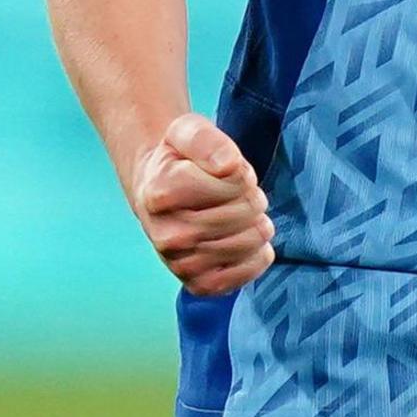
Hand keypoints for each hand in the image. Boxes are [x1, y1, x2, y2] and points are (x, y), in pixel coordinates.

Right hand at [131, 113, 272, 295]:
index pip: (235, 181)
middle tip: (233, 194)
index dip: (241, 172)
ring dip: (255, 223)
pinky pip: (246, 274)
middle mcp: (166, 234)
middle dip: (250, 196)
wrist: (159, 192)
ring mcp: (180, 263)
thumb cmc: (180, 161)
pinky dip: (257, 256)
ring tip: (236, 215)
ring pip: (251, 241)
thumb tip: (228, 164)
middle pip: (246, 211)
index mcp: (161, 193)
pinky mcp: (197, 284)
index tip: (224, 171)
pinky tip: (243, 241)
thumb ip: (207, 140)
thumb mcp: (188, 132)